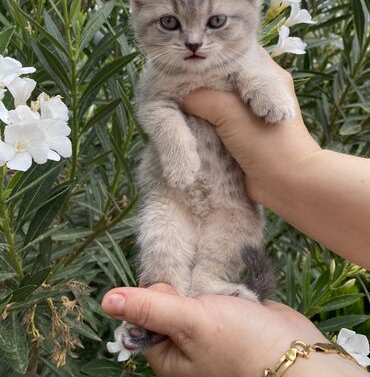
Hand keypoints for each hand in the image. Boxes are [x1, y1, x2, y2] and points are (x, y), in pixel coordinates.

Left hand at [102, 284, 329, 376]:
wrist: (294, 350)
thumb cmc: (242, 343)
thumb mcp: (190, 323)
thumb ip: (150, 307)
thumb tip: (107, 300)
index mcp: (168, 355)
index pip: (143, 315)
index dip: (153, 295)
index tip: (174, 288)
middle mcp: (184, 343)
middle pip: (166, 300)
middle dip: (180, 286)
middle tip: (199, 288)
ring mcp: (206, 328)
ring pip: (189, 293)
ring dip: (199, 282)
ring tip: (213, 284)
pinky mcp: (226, 314)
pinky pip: (210, 291)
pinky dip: (216, 283)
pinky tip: (224, 281)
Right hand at [183, 55, 320, 204]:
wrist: (287, 184)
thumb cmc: (264, 142)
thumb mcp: (229, 112)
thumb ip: (201, 98)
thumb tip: (180, 98)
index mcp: (266, 73)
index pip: (233, 53)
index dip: (209, 57)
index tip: (185, 63)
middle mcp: (260, 87)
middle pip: (223, 77)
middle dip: (200, 81)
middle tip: (175, 83)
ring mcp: (251, 111)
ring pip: (219, 99)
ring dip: (202, 104)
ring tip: (177, 103)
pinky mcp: (244, 132)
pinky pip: (219, 120)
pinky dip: (205, 120)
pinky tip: (188, 123)